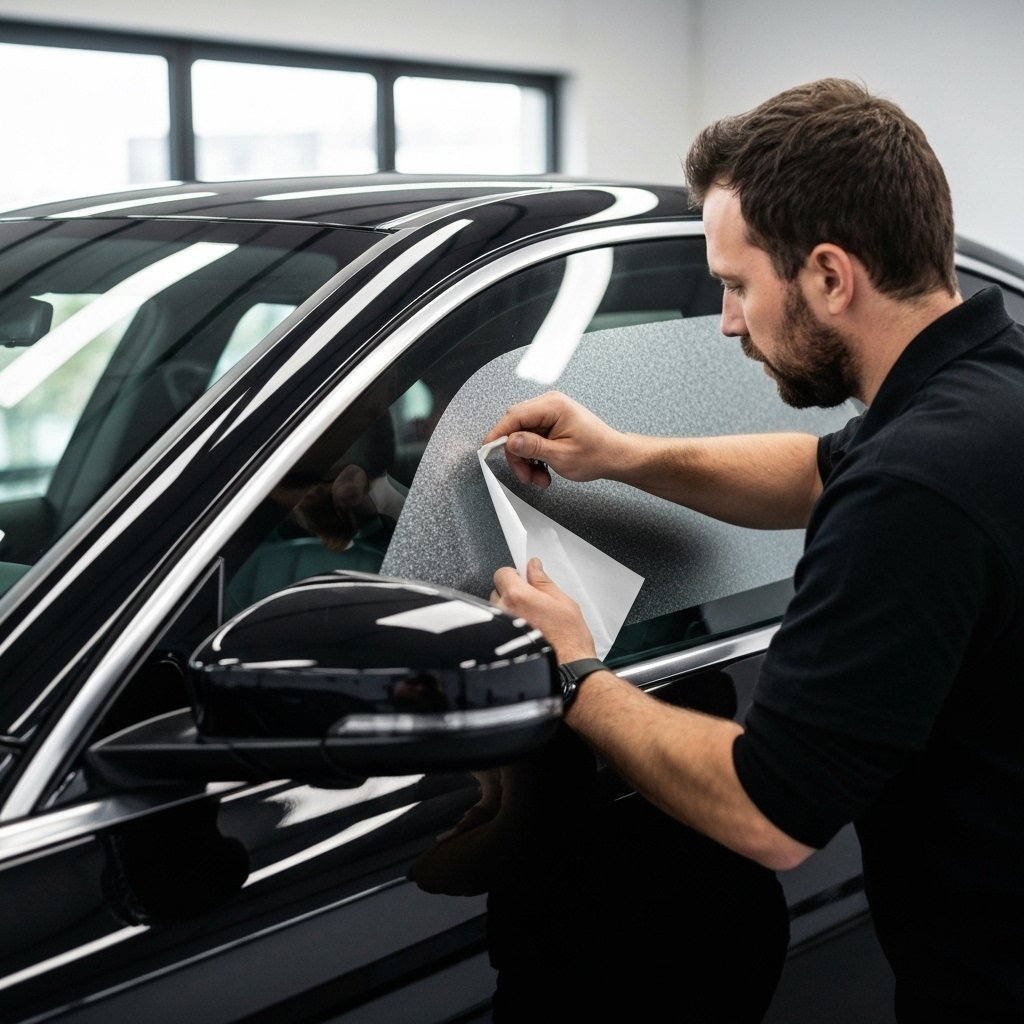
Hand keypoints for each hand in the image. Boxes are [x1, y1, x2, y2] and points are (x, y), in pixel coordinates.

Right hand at [483, 390, 627, 487]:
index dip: (499, 434)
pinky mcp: (551, 424)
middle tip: (525, 475)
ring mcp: (550, 414)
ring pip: (522, 437)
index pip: (514, 416)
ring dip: (526, 461)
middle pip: (516, 427)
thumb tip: (510, 442)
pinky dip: (533, 457)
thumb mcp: (561, 455)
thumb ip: (533, 447)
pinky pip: (532, 439)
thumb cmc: (597, 453)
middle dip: (517, 455)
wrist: (615, 457)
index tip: (488, 449)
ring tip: (539, 478)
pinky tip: (543, 470)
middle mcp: (550, 405)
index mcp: (553, 406)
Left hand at [491, 557, 596, 662]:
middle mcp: (503, 611)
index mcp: (518, 596)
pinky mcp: (498, 643)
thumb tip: (533, 566)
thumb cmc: (569, 640)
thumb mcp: (563, 602)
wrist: (568, 669)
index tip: (523, 580)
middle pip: (497, 591)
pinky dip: (507, 626)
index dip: (513, 575)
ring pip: (496, 610)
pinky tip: (525, 634)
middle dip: (511, 593)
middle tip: (531, 603)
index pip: (501, 573)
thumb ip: (543, 581)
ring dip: (508, 610)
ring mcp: (498, 629)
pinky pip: (498, 627)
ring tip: (529, 622)